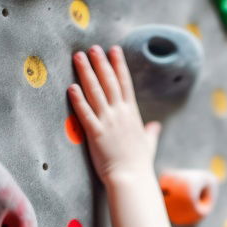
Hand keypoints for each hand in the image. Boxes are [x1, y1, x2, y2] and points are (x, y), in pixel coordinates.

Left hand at [68, 45, 160, 184]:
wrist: (131, 179)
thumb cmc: (139, 164)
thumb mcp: (148, 144)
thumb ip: (150, 132)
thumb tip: (155, 126)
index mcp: (132, 114)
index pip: (124, 83)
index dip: (119, 65)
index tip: (114, 50)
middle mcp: (120, 114)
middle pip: (109, 83)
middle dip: (101, 63)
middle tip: (93, 47)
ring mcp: (108, 123)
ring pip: (95, 92)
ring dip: (87, 73)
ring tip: (79, 57)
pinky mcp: (96, 134)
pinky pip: (85, 113)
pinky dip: (78, 99)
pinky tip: (71, 87)